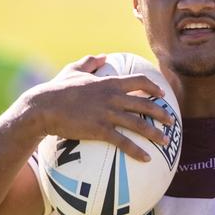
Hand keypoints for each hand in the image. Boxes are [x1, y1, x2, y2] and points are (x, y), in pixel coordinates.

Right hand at [26, 54, 172, 161]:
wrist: (43, 107)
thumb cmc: (57, 89)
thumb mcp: (73, 70)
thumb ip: (89, 62)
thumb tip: (102, 55)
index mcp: (109, 83)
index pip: (139, 81)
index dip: (153, 87)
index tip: (162, 94)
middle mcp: (113, 97)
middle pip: (144, 104)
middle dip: (161, 113)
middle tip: (171, 121)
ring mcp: (107, 114)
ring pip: (138, 123)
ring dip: (155, 133)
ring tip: (166, 141)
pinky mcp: (100, 130)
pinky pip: (123, 141)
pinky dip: (136, 150)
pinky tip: (146, 158)